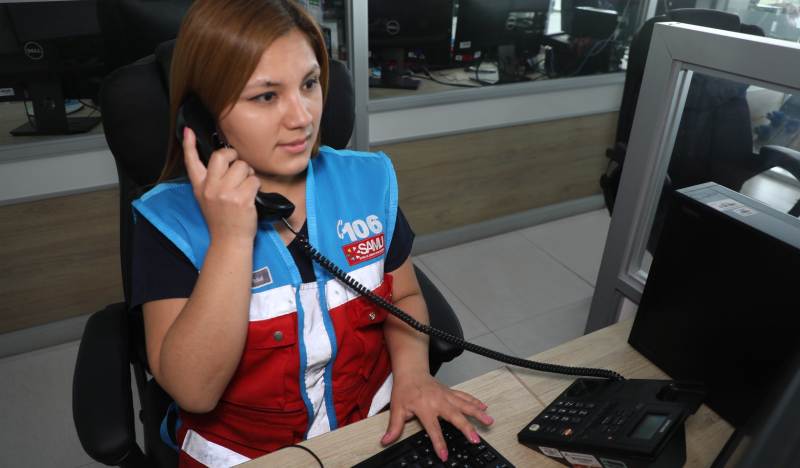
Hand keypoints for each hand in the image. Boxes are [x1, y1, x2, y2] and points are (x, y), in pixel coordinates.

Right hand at [183, 127, 260, 242]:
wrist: (229, 241)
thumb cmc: (222, 219)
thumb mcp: (207, 199)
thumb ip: (210, 181)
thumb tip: (222, 161)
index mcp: (200, 187)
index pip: (191, 162)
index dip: (189, 145)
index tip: (187, 131)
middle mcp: (210, 188)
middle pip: (221, 156)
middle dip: (233, 156)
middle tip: (238, 166)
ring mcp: (225, 193)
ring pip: (242, 166)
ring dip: (248, 174)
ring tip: (245, 186)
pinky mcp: (241, 199)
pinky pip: (254, 180)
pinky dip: (256, 185)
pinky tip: (251, 196)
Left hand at [381, 373, 493, 461]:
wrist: (411, 371)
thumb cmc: (404, 389)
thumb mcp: (396, 408)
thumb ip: (394, 427)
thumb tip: (386, 441)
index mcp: (425, 408)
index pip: (433, 429)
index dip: (439, 443)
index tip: (444, 455)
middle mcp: (439, 401)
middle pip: (455, 416)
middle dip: (466, 428)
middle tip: (475, 439)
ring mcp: (447, 396)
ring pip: (465, 405)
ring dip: (477, 414)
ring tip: (489, 421)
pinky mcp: (451, 392)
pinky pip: (465, 396)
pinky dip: (475, 402)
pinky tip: (484, 407)